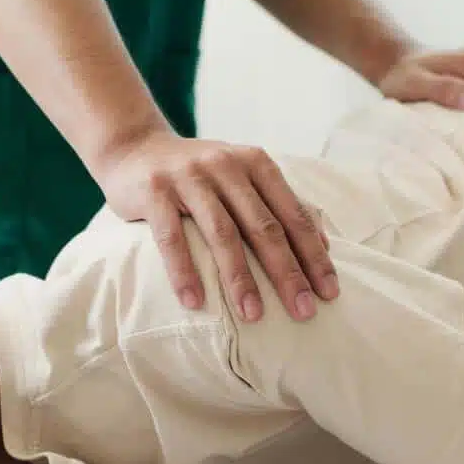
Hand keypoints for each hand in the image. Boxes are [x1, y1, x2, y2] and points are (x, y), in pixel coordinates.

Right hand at [97, 126, 338, 322]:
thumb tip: (323, 246)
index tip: (329, 293)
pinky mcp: (155, 191)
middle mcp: (227, 166)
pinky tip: (194, 302)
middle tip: (303, 312)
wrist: (134, 148)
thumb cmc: (200, 176)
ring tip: (253, 315)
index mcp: (256, 164)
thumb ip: (279, 205)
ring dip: (239, 278)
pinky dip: (184, 271)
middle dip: (287, 273)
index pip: (293, 215)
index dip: (314, 255)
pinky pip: (171, 237)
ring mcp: (190, 177)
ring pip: (223, 233)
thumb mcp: (242, 178)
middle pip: (264, 227)